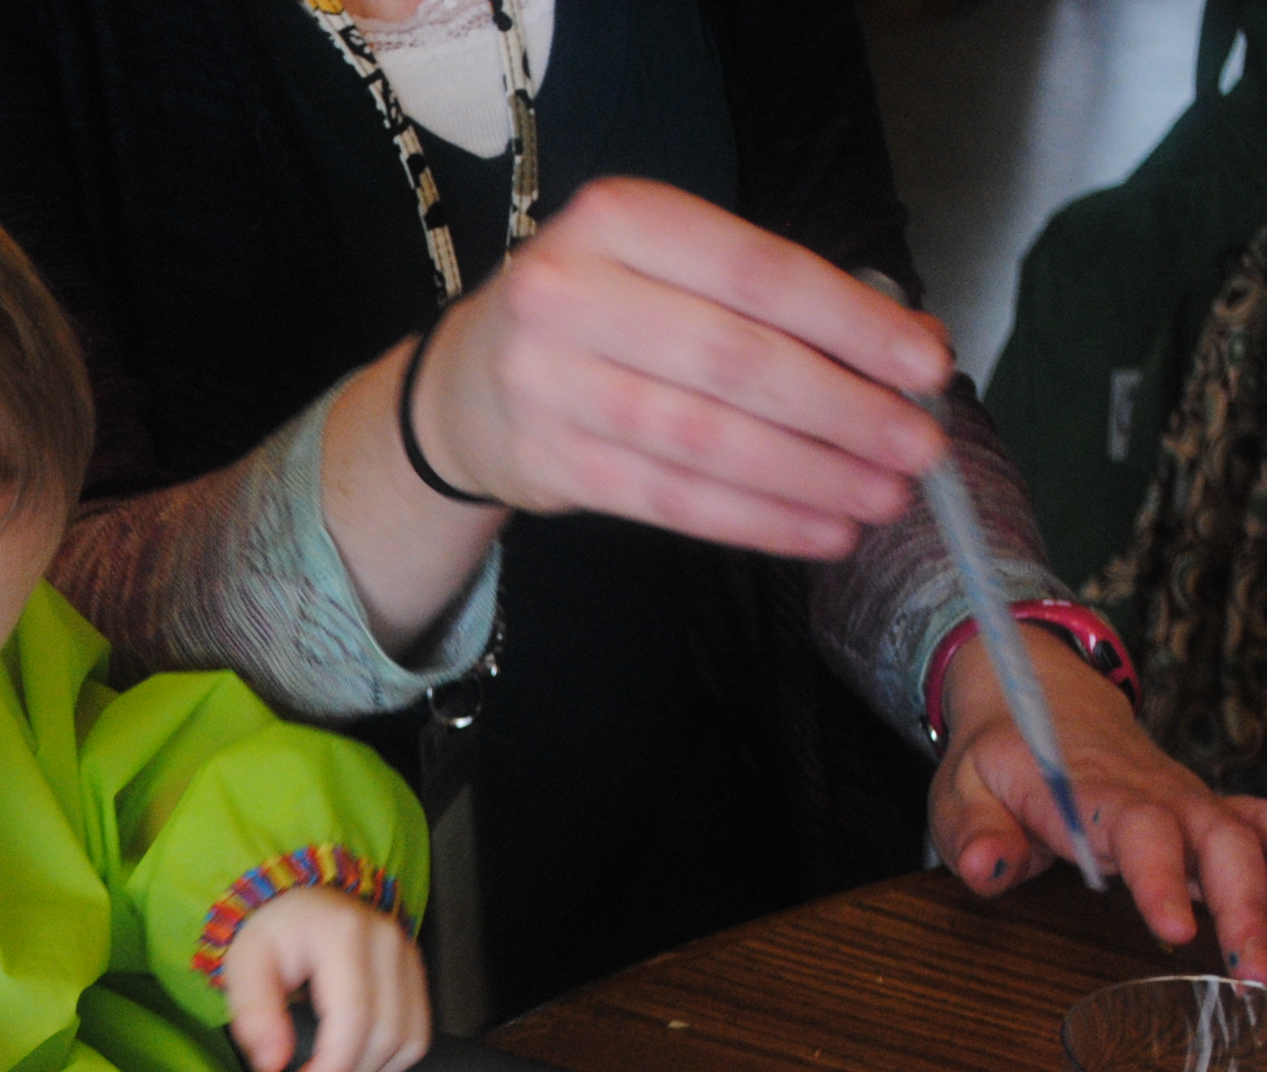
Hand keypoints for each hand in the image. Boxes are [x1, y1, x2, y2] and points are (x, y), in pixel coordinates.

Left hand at [220, 886, 432, 1071]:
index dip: (334, 1066)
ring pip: (408, 1040)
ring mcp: (409, 955)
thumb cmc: (274, 935)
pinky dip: (391, 1060)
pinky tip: (359, 1059)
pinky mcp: (418, 972)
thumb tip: (273, 1065)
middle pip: (386, 1034)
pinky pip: (419, 1034)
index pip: (353, 1017)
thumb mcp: (244, 965)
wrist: (303, 903)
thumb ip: (254, 1014)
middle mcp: (386, 940)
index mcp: (341, 934)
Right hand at [407, 178, 950, 558]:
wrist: (465, 385)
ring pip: (704, 440)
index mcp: (614, 220)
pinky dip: (756, 520)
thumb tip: (905, 353)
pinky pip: (670, 500)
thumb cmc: (598, 313)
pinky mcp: (548, 464)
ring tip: (882, 498)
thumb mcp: (664, 266)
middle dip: (842, 410)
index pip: (755, 273)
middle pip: (733, 361)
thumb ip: (768, 298)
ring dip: (807, 475)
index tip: (927, 364)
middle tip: (917, 446)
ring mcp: (546, 385)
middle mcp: (567, 294)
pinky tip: (820, 530)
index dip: (851, 323)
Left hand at [934, 626, 1266, 974]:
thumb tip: (988, 868)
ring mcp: (1188, 800)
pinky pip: (1258, 828)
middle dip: (1244, 906)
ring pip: (1248, 841)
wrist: (1044, 697)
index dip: (1160, 879)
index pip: (1137, 830)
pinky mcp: (1205, 811)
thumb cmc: (1003, 753)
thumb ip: (973, 832)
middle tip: (1253, 974)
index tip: (1176, 933)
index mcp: (1092, 789)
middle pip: (1218, 841)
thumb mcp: (960, 788)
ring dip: (1266, 901)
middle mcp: (1156, 792)